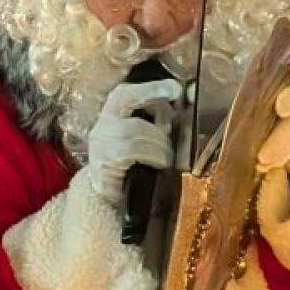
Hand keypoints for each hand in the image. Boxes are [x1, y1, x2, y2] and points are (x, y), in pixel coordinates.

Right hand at [85, 78, 182, 203]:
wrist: (109, 203)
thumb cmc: (133, 170)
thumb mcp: (148, 142)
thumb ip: (162, 123)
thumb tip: (189, 99)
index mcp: (112, 117)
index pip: (125, 92)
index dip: (150, 86)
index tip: (175, 88)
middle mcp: (102, 126)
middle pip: (125, 98)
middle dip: (153, 99)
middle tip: (174, 113)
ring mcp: (99, 143)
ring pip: (135, 127)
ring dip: (159, 140)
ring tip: (169, 155)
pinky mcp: (103, 162)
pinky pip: (131, 149)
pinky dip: (152, 154)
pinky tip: (160, 162)